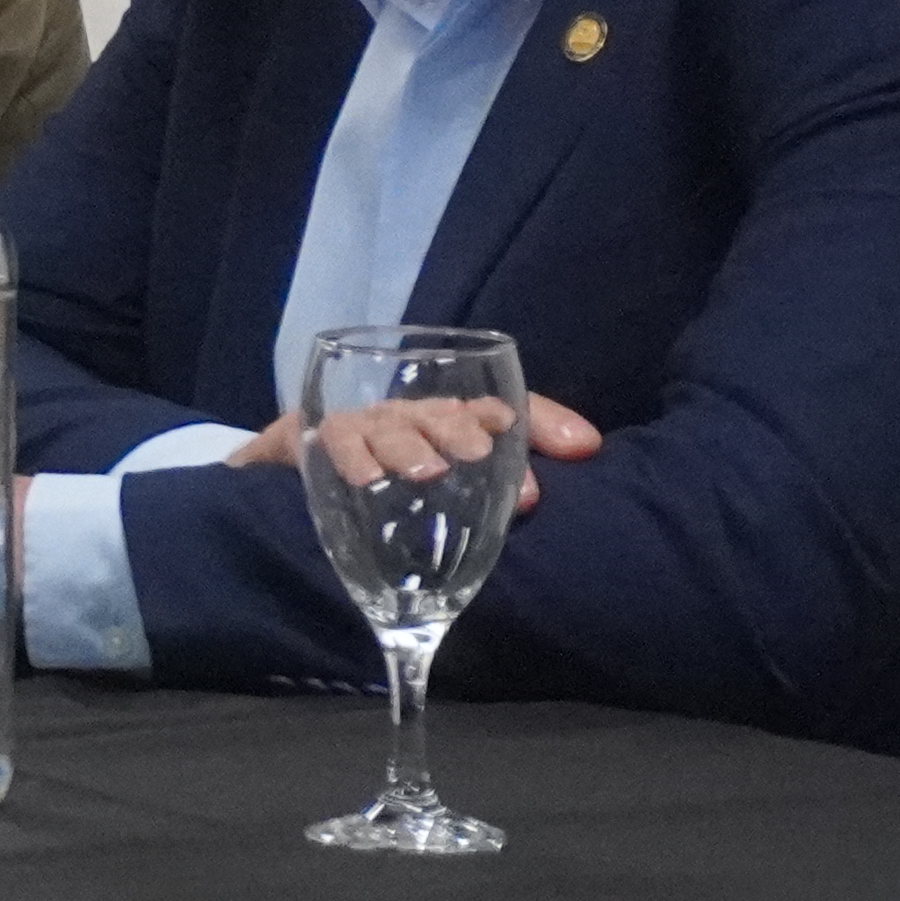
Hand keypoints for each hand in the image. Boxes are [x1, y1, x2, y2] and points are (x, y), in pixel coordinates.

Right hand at [244, 392, 599, 493]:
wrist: (307, 465)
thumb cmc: (399, 474)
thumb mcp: (463, 489)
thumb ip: (521, 477)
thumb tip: (592, 450)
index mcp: (457, 422)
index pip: (507, 411)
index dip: (539, 426)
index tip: (570, 457)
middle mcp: (414, 416)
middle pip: (444, 413)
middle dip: (462, 431)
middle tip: (480, 456)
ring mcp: (366, 426)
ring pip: (390, 425)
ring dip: (408, 446)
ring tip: (427, 473)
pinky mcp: (318, 439)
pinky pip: (333, 439)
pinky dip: (348, 455)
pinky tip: (363, 478)